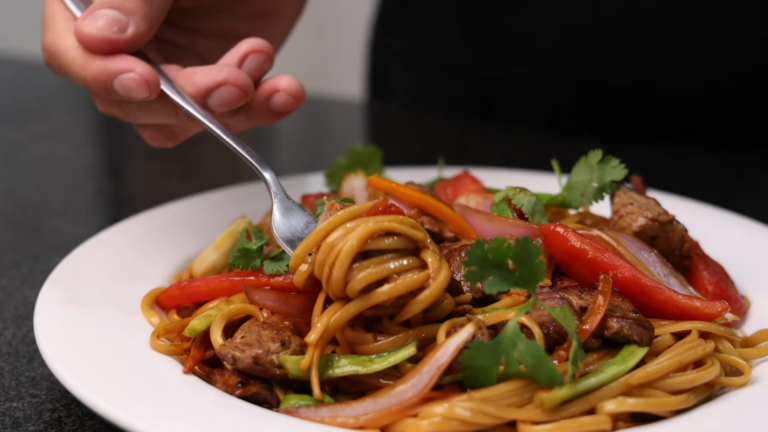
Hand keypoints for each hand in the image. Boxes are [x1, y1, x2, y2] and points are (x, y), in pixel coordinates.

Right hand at [42, 0, 306, 146]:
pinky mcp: (215, 83)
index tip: (146, 82)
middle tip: (235, 80)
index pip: (71, 53)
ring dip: (229, 106)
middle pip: (128, 101)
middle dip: (189, 97)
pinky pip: (228, 117)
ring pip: (179, 121)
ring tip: (261, 55)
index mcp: (94, 5)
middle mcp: (125, 43)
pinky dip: (260, 109)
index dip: (103, 75)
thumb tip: (94, 37)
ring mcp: (170, 68)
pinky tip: (284, 91)